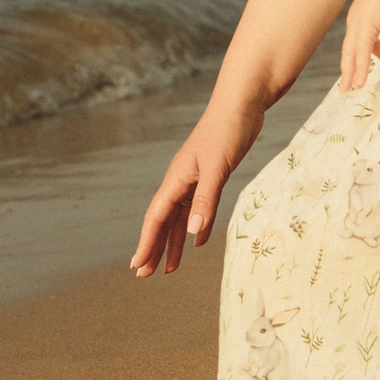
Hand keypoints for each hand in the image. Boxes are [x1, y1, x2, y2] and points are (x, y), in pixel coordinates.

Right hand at [130, 98, 261, 276]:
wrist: (243, 103)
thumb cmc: (227, 130)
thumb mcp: (218, 167)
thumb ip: (206, 199)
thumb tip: (193, 233)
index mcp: (177, 178)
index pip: (156, 217)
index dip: (146, 243)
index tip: (137, 267)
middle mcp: (181, 181)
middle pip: (162, 221)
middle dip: (153, 248)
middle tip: (144, 276)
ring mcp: (195, 178)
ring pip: (179, 218)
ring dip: (173, 243)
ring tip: (169, 269)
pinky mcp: (211, 176)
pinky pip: (198, 208)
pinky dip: (196, 227)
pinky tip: (197, 243)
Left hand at [339, 0, 379, 91]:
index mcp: (362, 10)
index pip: (362, 35)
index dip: (369, 50)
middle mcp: (355, 18)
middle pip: (349, 47)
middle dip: (349, 66)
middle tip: (347, 82)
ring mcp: (357, 24)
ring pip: (352, 54)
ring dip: (352, 73)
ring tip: (352, 88)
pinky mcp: (363, 30)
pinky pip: (360, 54)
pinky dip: (360, 69)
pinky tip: (360, 82)